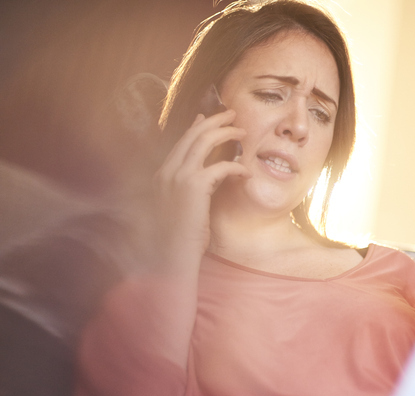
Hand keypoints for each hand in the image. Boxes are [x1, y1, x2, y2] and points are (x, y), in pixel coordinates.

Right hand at [151, 109, 248, 274]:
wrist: (169, 256)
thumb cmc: (177, 240)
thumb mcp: (180, 210)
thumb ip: (189, 192)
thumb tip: (207, 183)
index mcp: (161, 176)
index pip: (180, 143)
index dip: (195, 127)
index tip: (206, 117)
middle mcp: (167, 171)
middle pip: (192, 135)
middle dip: (214, 121)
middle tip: (231, 114)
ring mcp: (178, 176)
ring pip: (204, 141)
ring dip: (226, 132)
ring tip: (242, 131)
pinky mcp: (194, 186)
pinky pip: (221, 166)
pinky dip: (236, 167)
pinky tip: (246, 173)